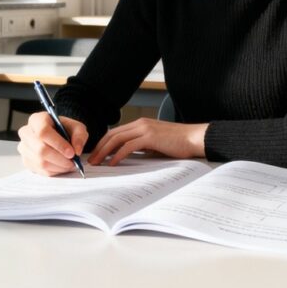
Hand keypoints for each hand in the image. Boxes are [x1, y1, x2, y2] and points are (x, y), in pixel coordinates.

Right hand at [17, 112, 88, 175]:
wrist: (59, 136)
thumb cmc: (65, 130)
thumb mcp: (77, 128)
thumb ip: (79, 136)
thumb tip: (77, 150)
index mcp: (37, 119)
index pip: (43, 132)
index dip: (58, 144)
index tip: (71, 152)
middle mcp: (26, 133)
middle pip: (40, 149)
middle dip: (60, 158)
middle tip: (73, 162)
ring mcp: (24, 148)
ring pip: (40, 162)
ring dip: (58, 166)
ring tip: (70, 165)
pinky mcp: (26, 161)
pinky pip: (40, 170)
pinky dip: (54, 171)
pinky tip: (62, 167)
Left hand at [89, 118, 207, 166]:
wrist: (194, 138)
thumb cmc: (178, 143)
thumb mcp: (156, 143)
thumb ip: (142, 146)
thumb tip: (128, 156)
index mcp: (141, 124)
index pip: (116, 133)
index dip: (104, 144)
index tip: (97, 155)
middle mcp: (140, 124)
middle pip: (112, 134)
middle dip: (100, 148)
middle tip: (92, 161)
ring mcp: (145, 129)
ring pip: (117, 139)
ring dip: (105, 151)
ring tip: (98, 163)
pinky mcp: (150, 137)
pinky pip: (128, 146)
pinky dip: (118, 155)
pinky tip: (113, 163)